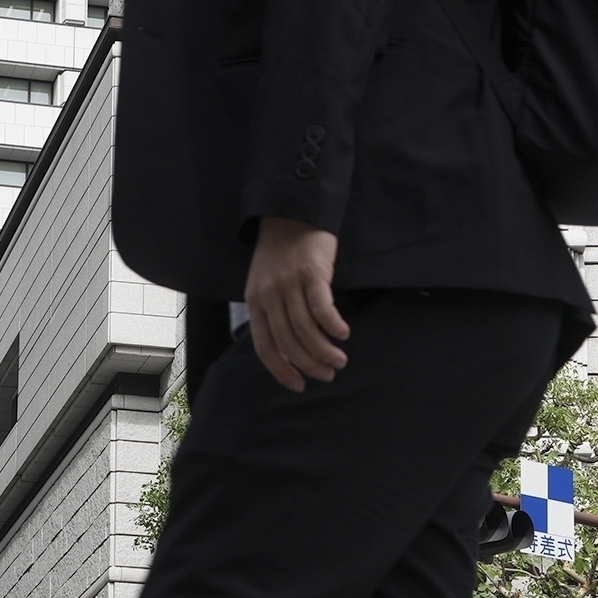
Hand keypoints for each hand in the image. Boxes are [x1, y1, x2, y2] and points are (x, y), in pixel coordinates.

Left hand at [241, 216, 347, 390]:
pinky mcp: (311, 273)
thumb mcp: (265, 282)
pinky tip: (343, 334)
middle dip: (309, 364)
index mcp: (255, 301)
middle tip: (328, 375)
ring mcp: (289, 284)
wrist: (291, 212)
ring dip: (324, 351)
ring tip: (339, 360)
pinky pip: (322, 308)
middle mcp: (269, 295)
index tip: (298, 385)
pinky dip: (333, 326)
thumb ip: (273, 311)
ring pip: (306, 330)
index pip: (265, 346)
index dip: (281, 370)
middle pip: (289, 342)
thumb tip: (290, 347)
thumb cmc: (281, 251)